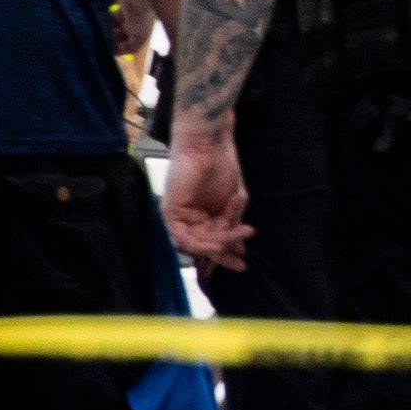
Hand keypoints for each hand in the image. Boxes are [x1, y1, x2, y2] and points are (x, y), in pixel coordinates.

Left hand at [163, 125, 250, 266]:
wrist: (210, 146)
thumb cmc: (223, 166)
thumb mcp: (235, 202)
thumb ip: (232, 225)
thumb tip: (238, 248)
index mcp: (204, 215)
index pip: (211, 241)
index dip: (224, 254)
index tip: (239, 262)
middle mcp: (190, 218)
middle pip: (204, 245)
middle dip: (223, 256)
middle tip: (240, 264)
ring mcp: (178, 216)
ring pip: (197, 243)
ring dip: (219, 245)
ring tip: (238, 242)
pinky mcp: (170, 213)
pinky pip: (182, 237)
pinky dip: (201, 243)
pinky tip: (217, 243)